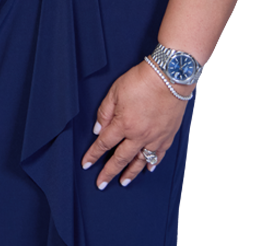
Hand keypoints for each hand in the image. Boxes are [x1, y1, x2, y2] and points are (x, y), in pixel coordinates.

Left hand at [81, 59, 192, 189]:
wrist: (170, 76)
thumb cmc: (143, 79)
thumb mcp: (115, 90)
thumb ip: (105, 111)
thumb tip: (98, 128)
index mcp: (123, 123)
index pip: (104, 143)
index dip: (93, 154)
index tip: (87, 163)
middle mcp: (138, 135)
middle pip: (120, 158)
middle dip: (109, 172)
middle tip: (101, 183)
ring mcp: (154, 137)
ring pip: (139, 161)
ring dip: (130, 173)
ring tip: (123, 181)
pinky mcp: (168, 135)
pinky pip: (159, 155)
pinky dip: (152, 163)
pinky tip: (148, 168)